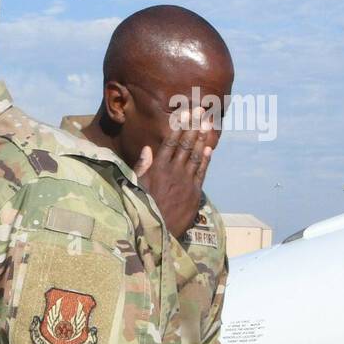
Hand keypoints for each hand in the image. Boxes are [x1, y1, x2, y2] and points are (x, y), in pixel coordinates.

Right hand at [136, 107, 213, 237]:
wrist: (156, 232)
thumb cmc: (141, 208)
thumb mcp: (134, 187)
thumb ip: (142, 167)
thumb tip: (147, 149)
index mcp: (157, 169)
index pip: (170, 142)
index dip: (178, 127)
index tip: (184, 114)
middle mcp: (173, 172)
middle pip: (185, 144)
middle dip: (193, 126)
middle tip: (202, 111)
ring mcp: (186, 182)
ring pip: (195, 155)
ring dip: (202, 138)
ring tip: (207, 124)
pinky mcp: (194, 193)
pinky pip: (202, 172)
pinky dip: (205, 160)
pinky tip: (209, 148)